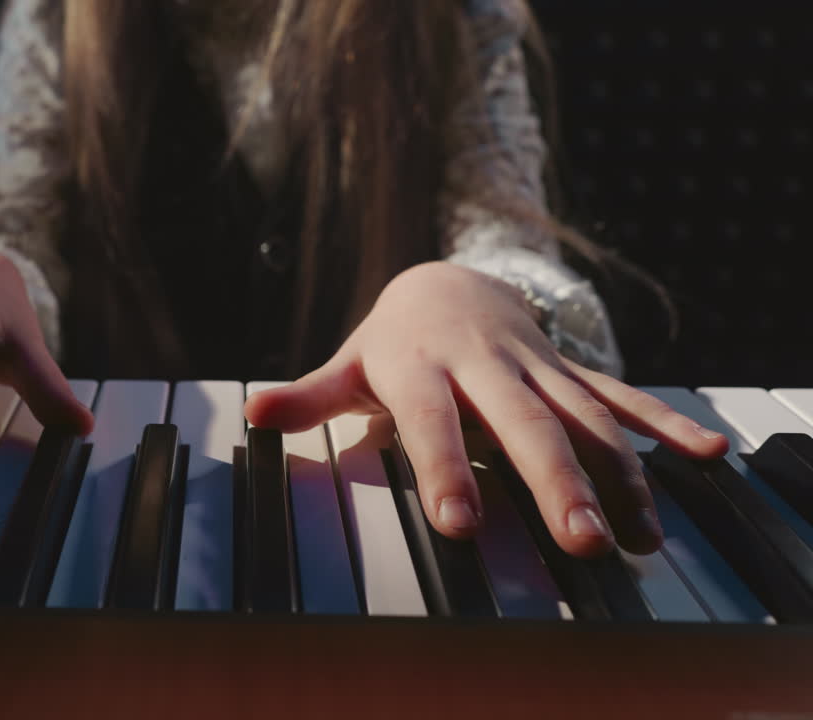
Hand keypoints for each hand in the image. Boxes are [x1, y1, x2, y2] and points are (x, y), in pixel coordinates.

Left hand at [244, 260, 727, 557]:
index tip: (461, 524)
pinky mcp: (570, 369)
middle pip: (525, 425)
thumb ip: (310, 395)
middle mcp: (487, 366)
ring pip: (585, 416)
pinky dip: (663, 425)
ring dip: (618, 473)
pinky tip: (706, 456)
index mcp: (423, 367)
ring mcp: (537, 367)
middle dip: (555, 483)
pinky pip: (622, 396)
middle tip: (580, 542)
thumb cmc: (392, 338)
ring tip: (641, 531)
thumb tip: (252, 414)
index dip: (447, 469)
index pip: (432, 422)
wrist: (449, 278)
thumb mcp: (350, 362)